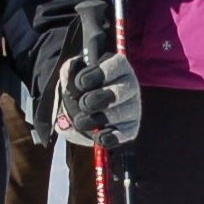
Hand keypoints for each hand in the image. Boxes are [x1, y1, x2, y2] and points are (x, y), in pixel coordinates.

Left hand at [56, 5, 142, 147]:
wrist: (81, 111)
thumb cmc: (81, 88)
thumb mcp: (73, 74)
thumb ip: (69, 71)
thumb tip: (71, 76)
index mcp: (118, 66)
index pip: (115, 66)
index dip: (94, 75)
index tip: (79, 84)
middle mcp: (130, 85)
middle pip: (117, 93)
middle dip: (94, 101)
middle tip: (83, 104)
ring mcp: (133, 107)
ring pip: (117, 114)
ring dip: (94, 120)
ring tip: (81, 121)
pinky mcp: (132, 127)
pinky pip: (123, 134)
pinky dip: (108, 137)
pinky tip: (97, 136)